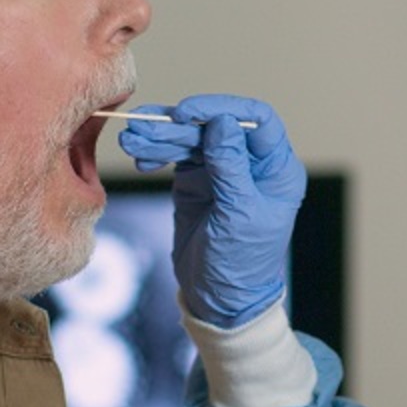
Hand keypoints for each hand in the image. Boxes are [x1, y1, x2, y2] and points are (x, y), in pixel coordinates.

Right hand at [117, 95, 305, 326]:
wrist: (217, 297)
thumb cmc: (241, 262)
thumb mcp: (239, 215)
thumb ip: (230, 168)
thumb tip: (222, 122)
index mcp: (275, 168)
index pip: (256, 121)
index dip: (221, 109)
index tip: (188, 114)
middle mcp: (249, 163)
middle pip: (214, 126)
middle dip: (177, 126)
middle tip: (142, 128)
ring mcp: (220, 169)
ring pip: (190, 138)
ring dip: (159, 137)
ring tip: (131, 141)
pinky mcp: (195, 180)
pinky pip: (174, 155)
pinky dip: (155, 154)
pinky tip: (140, 160)